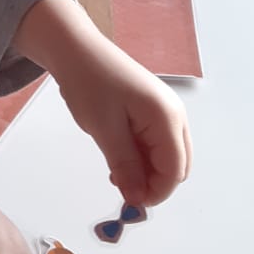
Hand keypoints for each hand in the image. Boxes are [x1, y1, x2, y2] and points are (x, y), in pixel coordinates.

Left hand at [16, 0, 192, 205]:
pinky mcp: (153, 110)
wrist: (76, 49)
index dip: (156, 193)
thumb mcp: (104, 129)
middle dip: (153, 184)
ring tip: (115, 172)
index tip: (128, 203)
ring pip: (167, 157)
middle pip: (177, 166)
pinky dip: (142, 158)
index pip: (175, 171)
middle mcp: (174, 115)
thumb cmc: (88, 83)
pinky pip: (156, 143)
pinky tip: (119, 159)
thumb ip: (126, 166)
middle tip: (120, 187)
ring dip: (146, 172)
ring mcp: (165, 111)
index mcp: (166, 117)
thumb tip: (137, 200)